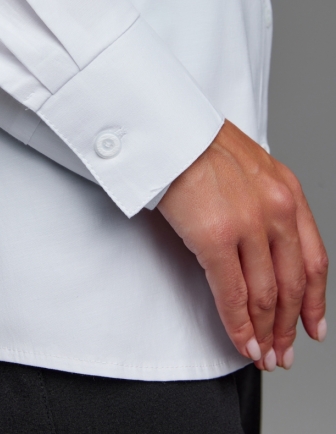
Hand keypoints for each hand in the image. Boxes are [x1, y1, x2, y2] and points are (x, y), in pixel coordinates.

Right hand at [158, 120, 327, 370]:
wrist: (167, 129)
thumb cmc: (196, 143)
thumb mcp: (247, 165)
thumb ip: (261, 201)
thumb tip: (258, 241)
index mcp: (286, 191)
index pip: (314, 258)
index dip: (315, 300)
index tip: (312, 324)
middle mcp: (276, 209)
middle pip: (292, 284)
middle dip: (289, 325)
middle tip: (285, 350)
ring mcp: (248, 225)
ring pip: (266, 295)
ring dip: (266, 331)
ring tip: (263, 353)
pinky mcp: (215, 238)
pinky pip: (232, 295)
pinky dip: (239, 325)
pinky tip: (241, 341)